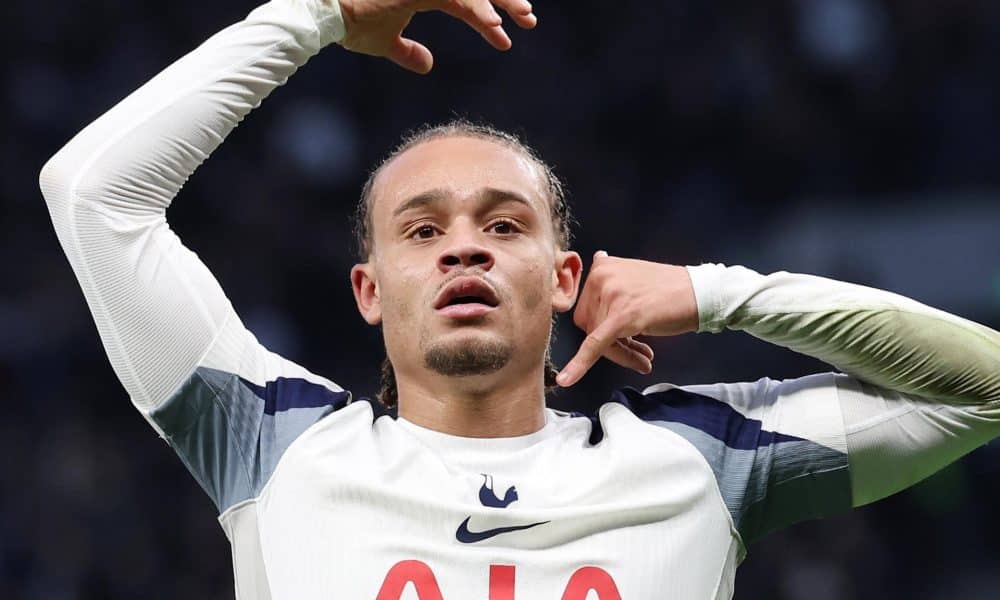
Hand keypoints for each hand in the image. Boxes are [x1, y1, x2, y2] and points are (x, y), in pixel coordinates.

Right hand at [338, 0, 536, 72]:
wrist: (323, 14)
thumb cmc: (351, 22)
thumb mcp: (385, 41)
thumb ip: (408, 52)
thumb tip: (428, 65)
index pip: (467, 1)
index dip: (489, 19)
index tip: (506, 39)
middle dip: (506, 0)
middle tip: (529, 19)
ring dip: (499, 2)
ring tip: (521, 17)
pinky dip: (476, 8)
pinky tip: (492, 23)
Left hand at [556, 251, 699, 386]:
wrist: (701, 293)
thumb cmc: (672, 289)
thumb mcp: (636, 274)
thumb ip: (613, 275)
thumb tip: (597, 259)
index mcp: (601, 268)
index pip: (586, 309)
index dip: (601, 328)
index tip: (623, 337)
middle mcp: (601, 277)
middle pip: (589, 325)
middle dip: (611, 343)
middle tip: (640, 350)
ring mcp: (611, 295)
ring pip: (598, 339)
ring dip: (622, 353)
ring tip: (645, 356)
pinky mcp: (622, 317)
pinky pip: (595, 345)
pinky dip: (580, 364)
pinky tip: (568, 379)